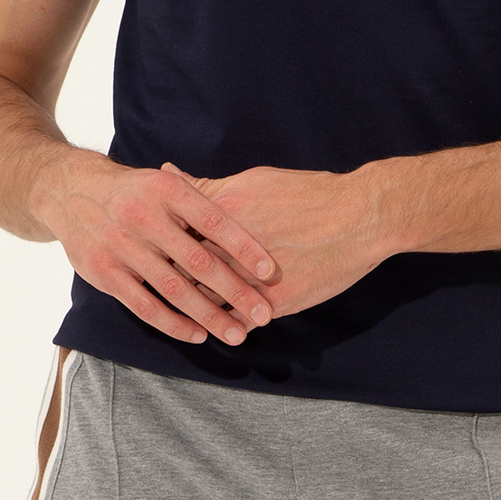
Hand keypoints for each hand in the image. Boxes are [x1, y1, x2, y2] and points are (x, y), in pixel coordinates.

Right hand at [32, 150, 276, 346]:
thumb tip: (253, 210)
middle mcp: (144, 217)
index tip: (270, 271)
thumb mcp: (164, 182)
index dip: (244, 246)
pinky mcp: (105, 273)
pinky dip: (174, 324)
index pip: (214, 221)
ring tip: (237, 334)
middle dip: (235, 290)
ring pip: (174, 289)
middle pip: (198, 261)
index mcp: (166, 190)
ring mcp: (122, 246)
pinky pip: (145, 306)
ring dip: (209, 315)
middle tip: (264, 313)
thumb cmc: (133, 191)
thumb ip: (202, 198)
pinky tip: (198, 334)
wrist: (68, 192)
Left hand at [163, 161, 394, 317]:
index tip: (140, 245)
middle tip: (145, 279)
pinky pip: (235, 322)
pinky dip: (222, 327)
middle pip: (178, 269)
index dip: (152, 242)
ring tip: (176, 306)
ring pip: (202, 301)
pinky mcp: (272, 303)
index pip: (170, 233)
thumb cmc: (309, 194)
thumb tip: (167, 171)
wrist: (360, 218)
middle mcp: (229, 248)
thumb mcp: (254, 180)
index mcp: (221, 213)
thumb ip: (206, 184)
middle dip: (160, 276)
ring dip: (187, 307)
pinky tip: (214, 328)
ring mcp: (249, 279)